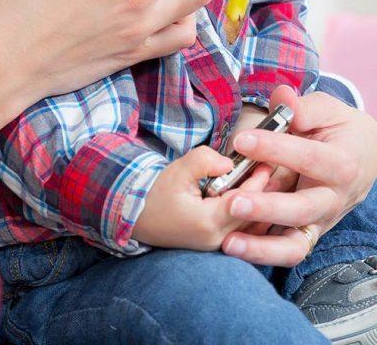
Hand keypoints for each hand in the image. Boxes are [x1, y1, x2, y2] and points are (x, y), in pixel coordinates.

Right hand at [133, 146, 272, 249]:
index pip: (243, 200)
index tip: (268, 162)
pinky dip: (248, 212)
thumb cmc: (155, 193)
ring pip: (248, 223)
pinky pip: (241, 229)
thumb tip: (229, 164)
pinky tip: (249, 196)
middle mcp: (217, 239)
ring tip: (265, 180)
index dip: (257, 181)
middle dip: (262, 191)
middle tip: (271, 168)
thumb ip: (204, 161)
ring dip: (257, 202)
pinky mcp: (215, 244)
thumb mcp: (178, 170)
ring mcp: (217, 245)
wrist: (136, 217)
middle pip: (251, 214)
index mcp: (208, 222)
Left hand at [221, 85, 376, 265]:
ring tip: (228, 242)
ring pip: (295, 244)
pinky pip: (287, 250)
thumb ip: (303, 107)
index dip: (274, 149)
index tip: (241, 140)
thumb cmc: (339, 129)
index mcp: (340, 163)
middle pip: (302, 210)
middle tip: (232, 203)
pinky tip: (232, 245)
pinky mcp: (307, 232)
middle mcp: (332, 198)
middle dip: (267, 208)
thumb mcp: (327, 110)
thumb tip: (282, 98)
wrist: (365, 157)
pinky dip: (261, 252)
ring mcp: (320, 220)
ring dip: (262, 246)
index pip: (307, 158)